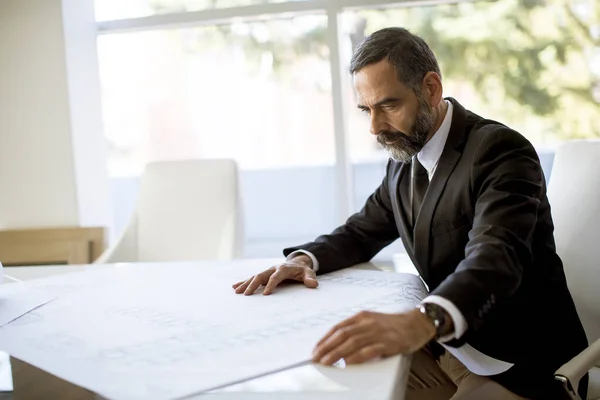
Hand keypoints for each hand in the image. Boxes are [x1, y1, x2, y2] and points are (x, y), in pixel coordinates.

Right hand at [232, 255, 317, 295]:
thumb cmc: (303, 270)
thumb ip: (310, 278)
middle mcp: (273, 268)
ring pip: (254, 276)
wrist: (297, 263)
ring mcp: (267, 271)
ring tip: (237, 291)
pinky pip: (253, 278)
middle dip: (253, 284)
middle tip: (247, 294)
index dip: (271, 284)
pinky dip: (244, 282)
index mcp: (283, 268)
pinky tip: (235, 287)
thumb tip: (313, 284)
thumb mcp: (309, 273)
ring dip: (245, 284)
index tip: (265, 294)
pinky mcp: (264, 274)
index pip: (276, 276)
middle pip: (261, 275)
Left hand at [312, 309, 435, 364]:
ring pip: (352, 343)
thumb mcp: (372, 321)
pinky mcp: (388, 343)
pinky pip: (369, 350)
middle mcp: (368, 323)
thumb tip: (337, 342)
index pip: (338, 327)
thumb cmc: (393, 325)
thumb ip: (356, 329)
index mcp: (362, 316)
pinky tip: (347, 363)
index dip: (325, 339)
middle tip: (316, 358)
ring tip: (326, 363)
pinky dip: (356, 357)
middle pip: (342, 335)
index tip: (316, 349)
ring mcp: (378, 332)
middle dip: (327, 348)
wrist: (417, 323)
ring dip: (336, 353)